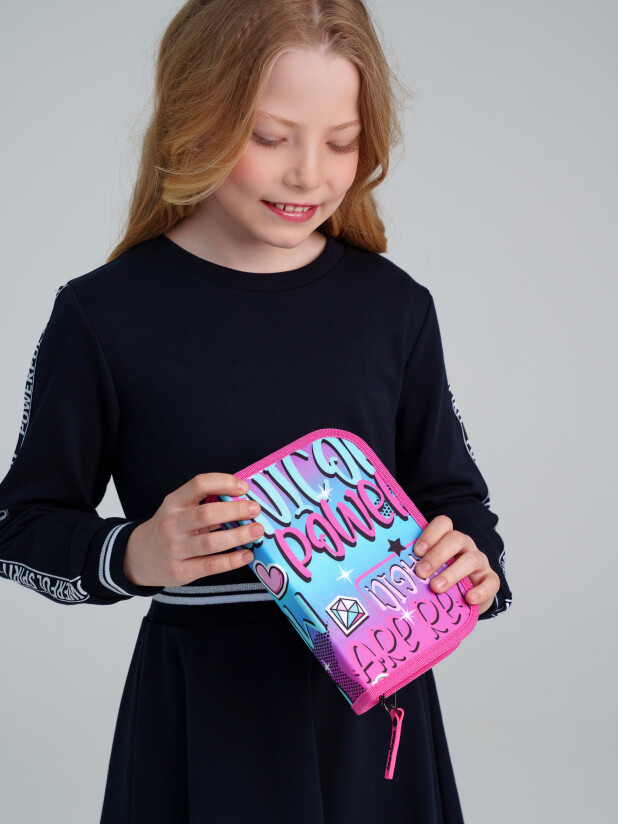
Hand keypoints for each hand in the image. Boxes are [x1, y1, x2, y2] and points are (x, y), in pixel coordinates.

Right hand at [123, 473, 262, 587]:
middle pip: (207, 514)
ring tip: (257, 531)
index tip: (244, 487)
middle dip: (235, 510)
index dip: (223, 482)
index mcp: (173, 502)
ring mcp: (175, 549)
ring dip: (238, 535)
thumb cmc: (169, 527)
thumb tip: (244, 498)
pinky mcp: (180, 572)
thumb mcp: (177, 508)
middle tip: (256, 509)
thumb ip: (204, 502)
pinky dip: (232, 561)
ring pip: (211, 542)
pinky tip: (247, 555)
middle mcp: (172, 524)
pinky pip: (210, 565)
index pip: (199, 484)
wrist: (137, 557)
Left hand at [413, 515, 498, 614]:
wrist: (464, 596)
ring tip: (436, 587)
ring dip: (452, 573)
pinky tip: (469, 599)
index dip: (430, 534)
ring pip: (471, 559)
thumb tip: (393, 572)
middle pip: (455, 539)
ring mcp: (479, 561)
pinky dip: (481, 591)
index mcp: (447, 537)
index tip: (416, 551)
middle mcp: (465, 546)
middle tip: (420, 572)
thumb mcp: (430, 569)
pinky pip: (491, 582)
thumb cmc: (440, 577)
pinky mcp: (490, 579)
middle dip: (437, 555)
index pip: (443, 524)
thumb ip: (417, 565)